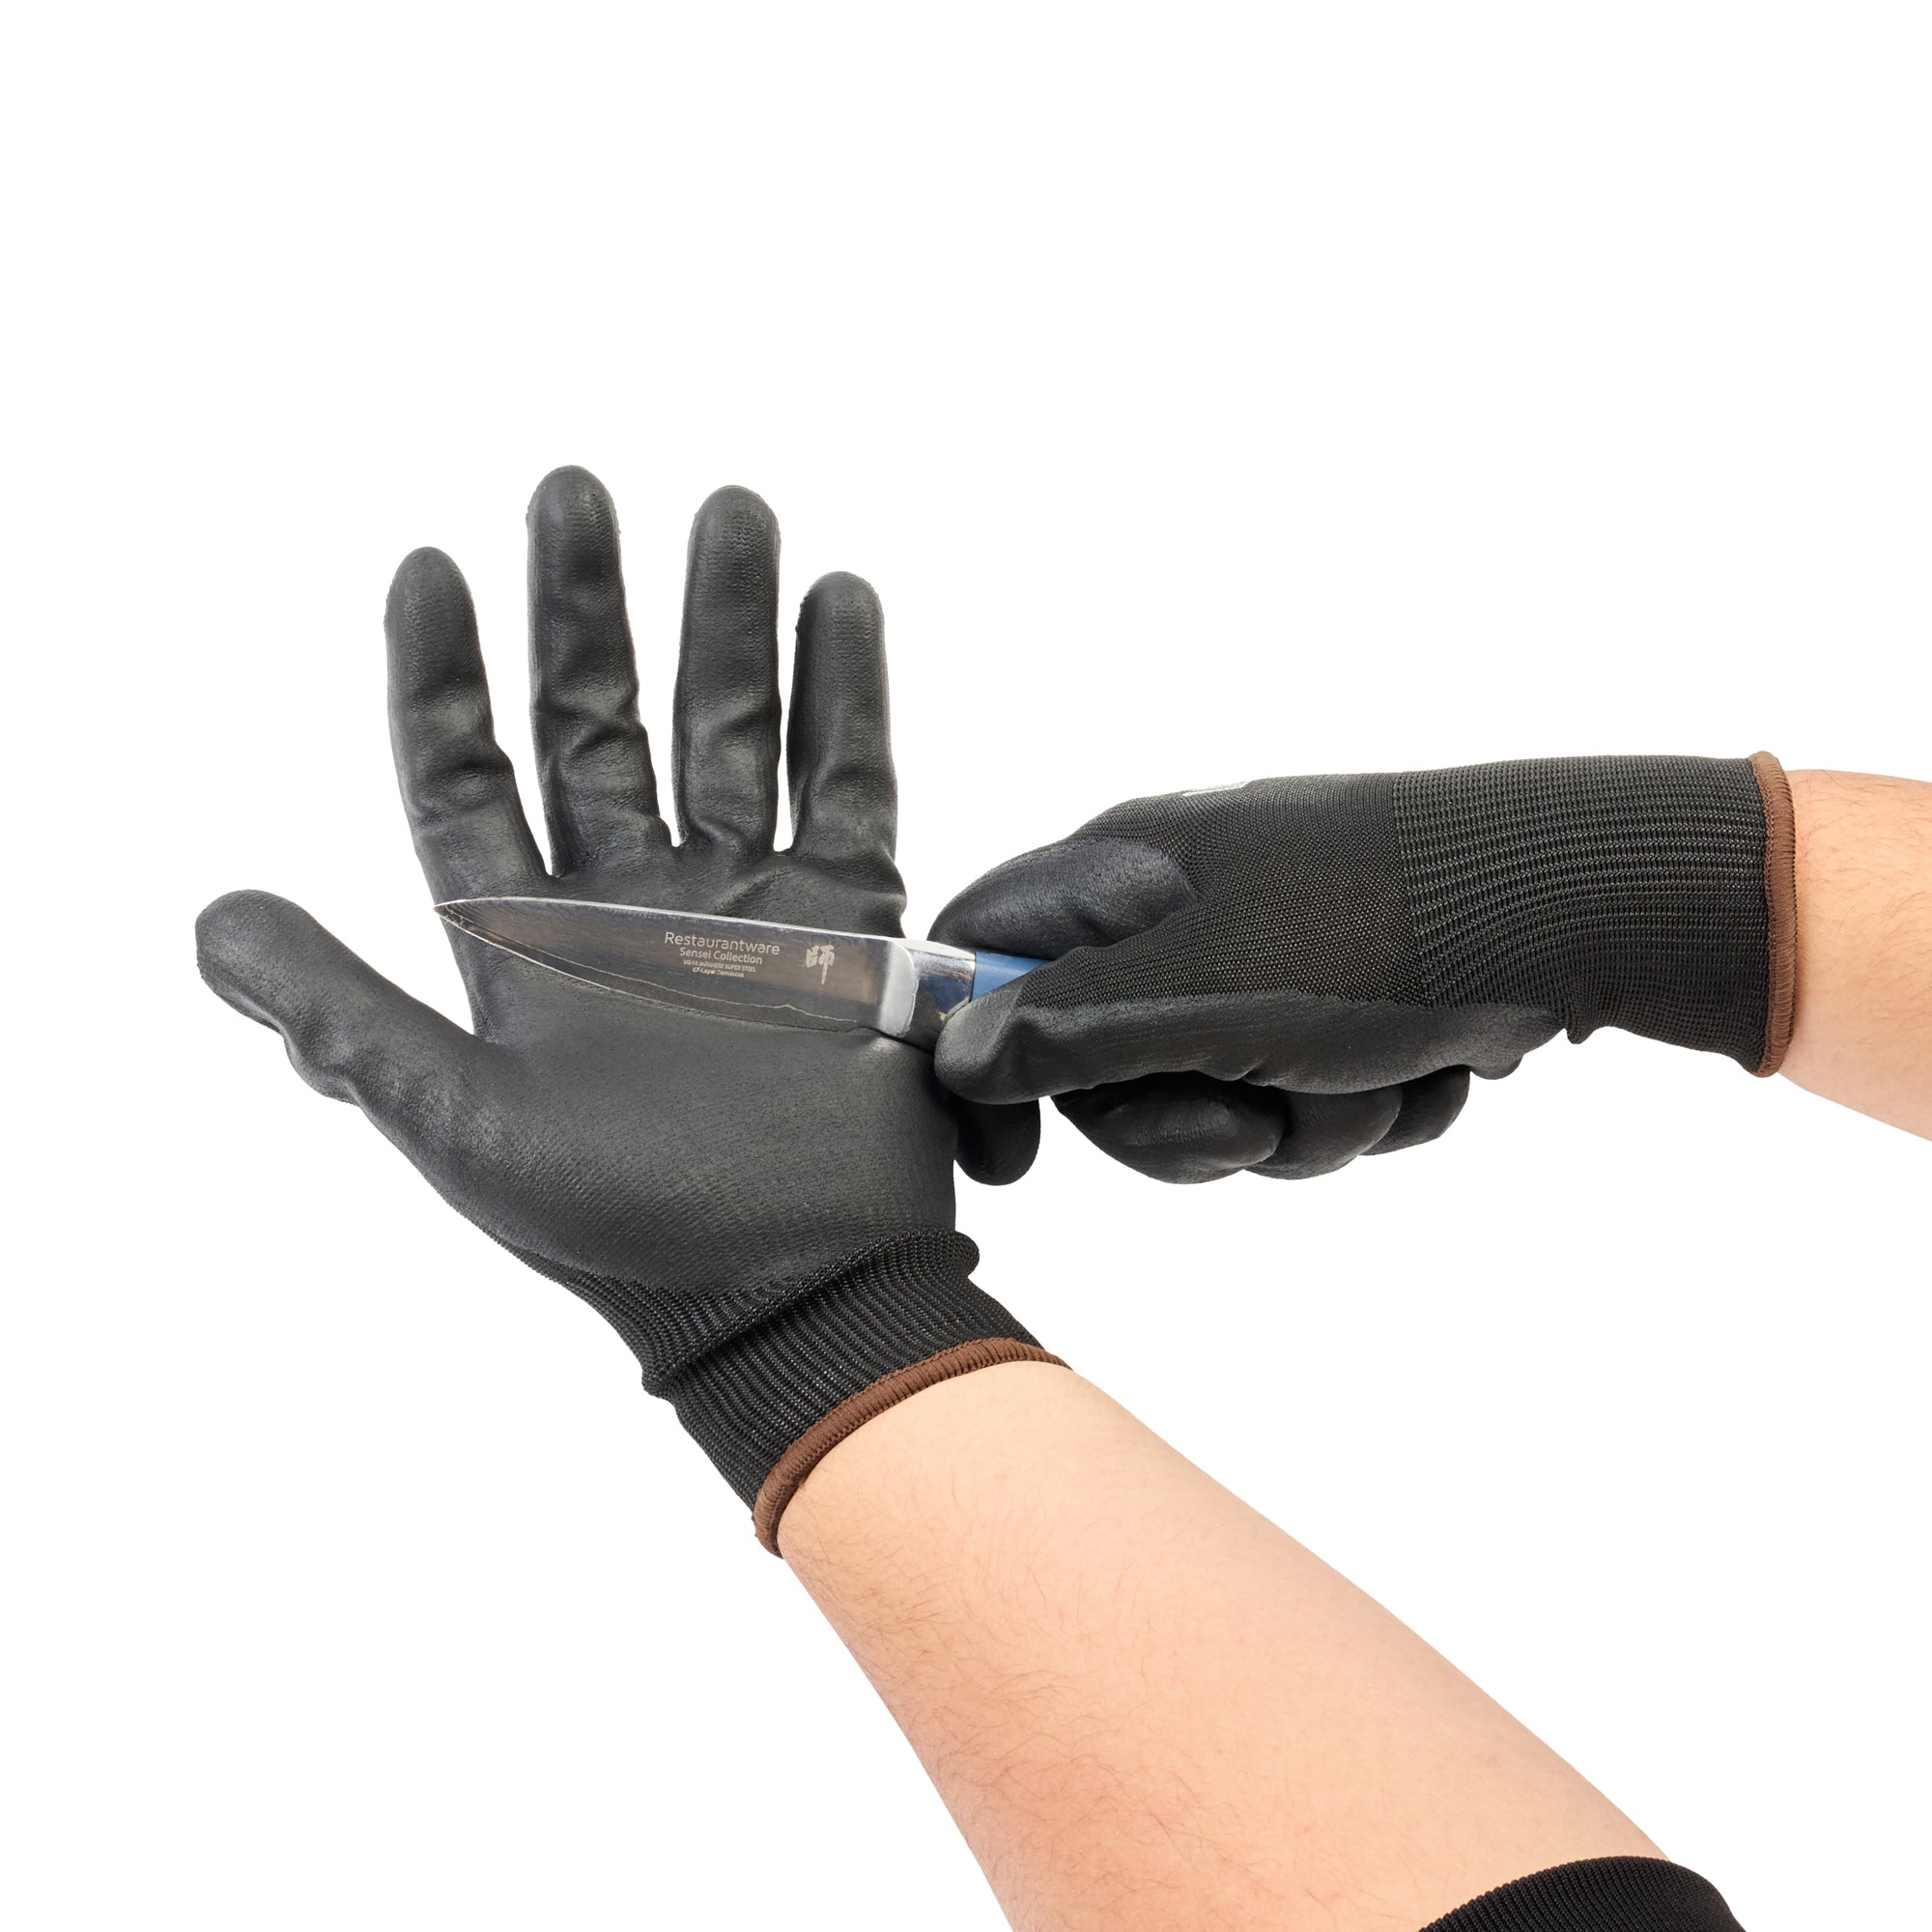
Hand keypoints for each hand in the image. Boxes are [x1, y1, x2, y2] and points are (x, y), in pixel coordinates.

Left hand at [197, 469, 1047, 1532]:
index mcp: (528, 944)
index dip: (442, 678)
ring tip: (731, 511)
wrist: (790, 1287)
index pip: (466, 779)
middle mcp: (631, 905)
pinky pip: (848, 786)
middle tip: (574, 492)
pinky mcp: (844, 924)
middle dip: (585, 608)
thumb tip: (210, 925)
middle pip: (598, 723)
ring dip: (727, 623)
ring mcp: (742, 904)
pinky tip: (839, 606)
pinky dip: (846, 699)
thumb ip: (343, 1014)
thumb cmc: (618, 1224)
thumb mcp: (459, 1119)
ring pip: (727, 731)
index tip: (428, 571)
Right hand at [933, 756, 1792, 1182]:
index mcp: (1125, 874)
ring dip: (1299, 1124)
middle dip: (1187, 1124)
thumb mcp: (1204, 989)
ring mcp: (1261, 958)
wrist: (1577, 910)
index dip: (972, 1059)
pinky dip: (1363, 1111)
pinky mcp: (1336, 1003)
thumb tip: (958, 1054)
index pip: (982, 956)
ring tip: (1368, 1079)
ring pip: (1215, 1101)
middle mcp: (1179, 912)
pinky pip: (1303, 1103)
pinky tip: (1420, 1069)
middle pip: (1104, 1066)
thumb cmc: (1383, 930)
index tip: (1012, 1160)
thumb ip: (1070, 1029)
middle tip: (1246, 1123)